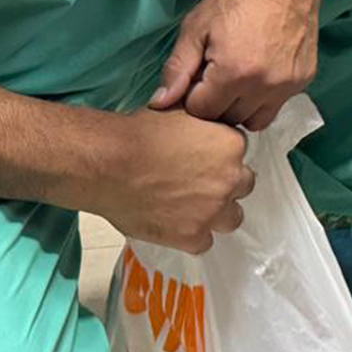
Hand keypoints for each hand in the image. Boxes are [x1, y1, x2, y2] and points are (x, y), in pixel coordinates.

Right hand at [92, 106, 253, 251]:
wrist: (110, 164)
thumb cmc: (138, 133)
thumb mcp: (176, 109)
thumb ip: (199, 117)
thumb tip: (199, 113)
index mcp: (230, 144)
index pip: (239, 150)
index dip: (219, 152)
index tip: (202, 155)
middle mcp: (229, 179)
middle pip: (242, 185)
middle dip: (223, 182)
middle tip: (196, 178)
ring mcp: (213, 211)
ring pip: (230, 217)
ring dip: (215, 211)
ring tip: (189, 204)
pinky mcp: (193, 237)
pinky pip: (204, 241)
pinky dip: (191, 233)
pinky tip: (173, 219)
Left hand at [149, 0, 329, 131]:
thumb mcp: (196, 26)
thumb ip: (177, 67)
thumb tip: (160, 102)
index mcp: (233, 73)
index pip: (202, 111)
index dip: (193, 95)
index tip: (197, 75)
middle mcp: (263, 87)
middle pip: (227, 119)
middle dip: (215, 102)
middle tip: (214, 74)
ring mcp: (287, 86)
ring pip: (254, 120)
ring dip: (239, 107)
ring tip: (235, 78)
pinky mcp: (303, 81)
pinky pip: (276, 106)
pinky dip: (263, 98)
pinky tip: (258, 71)